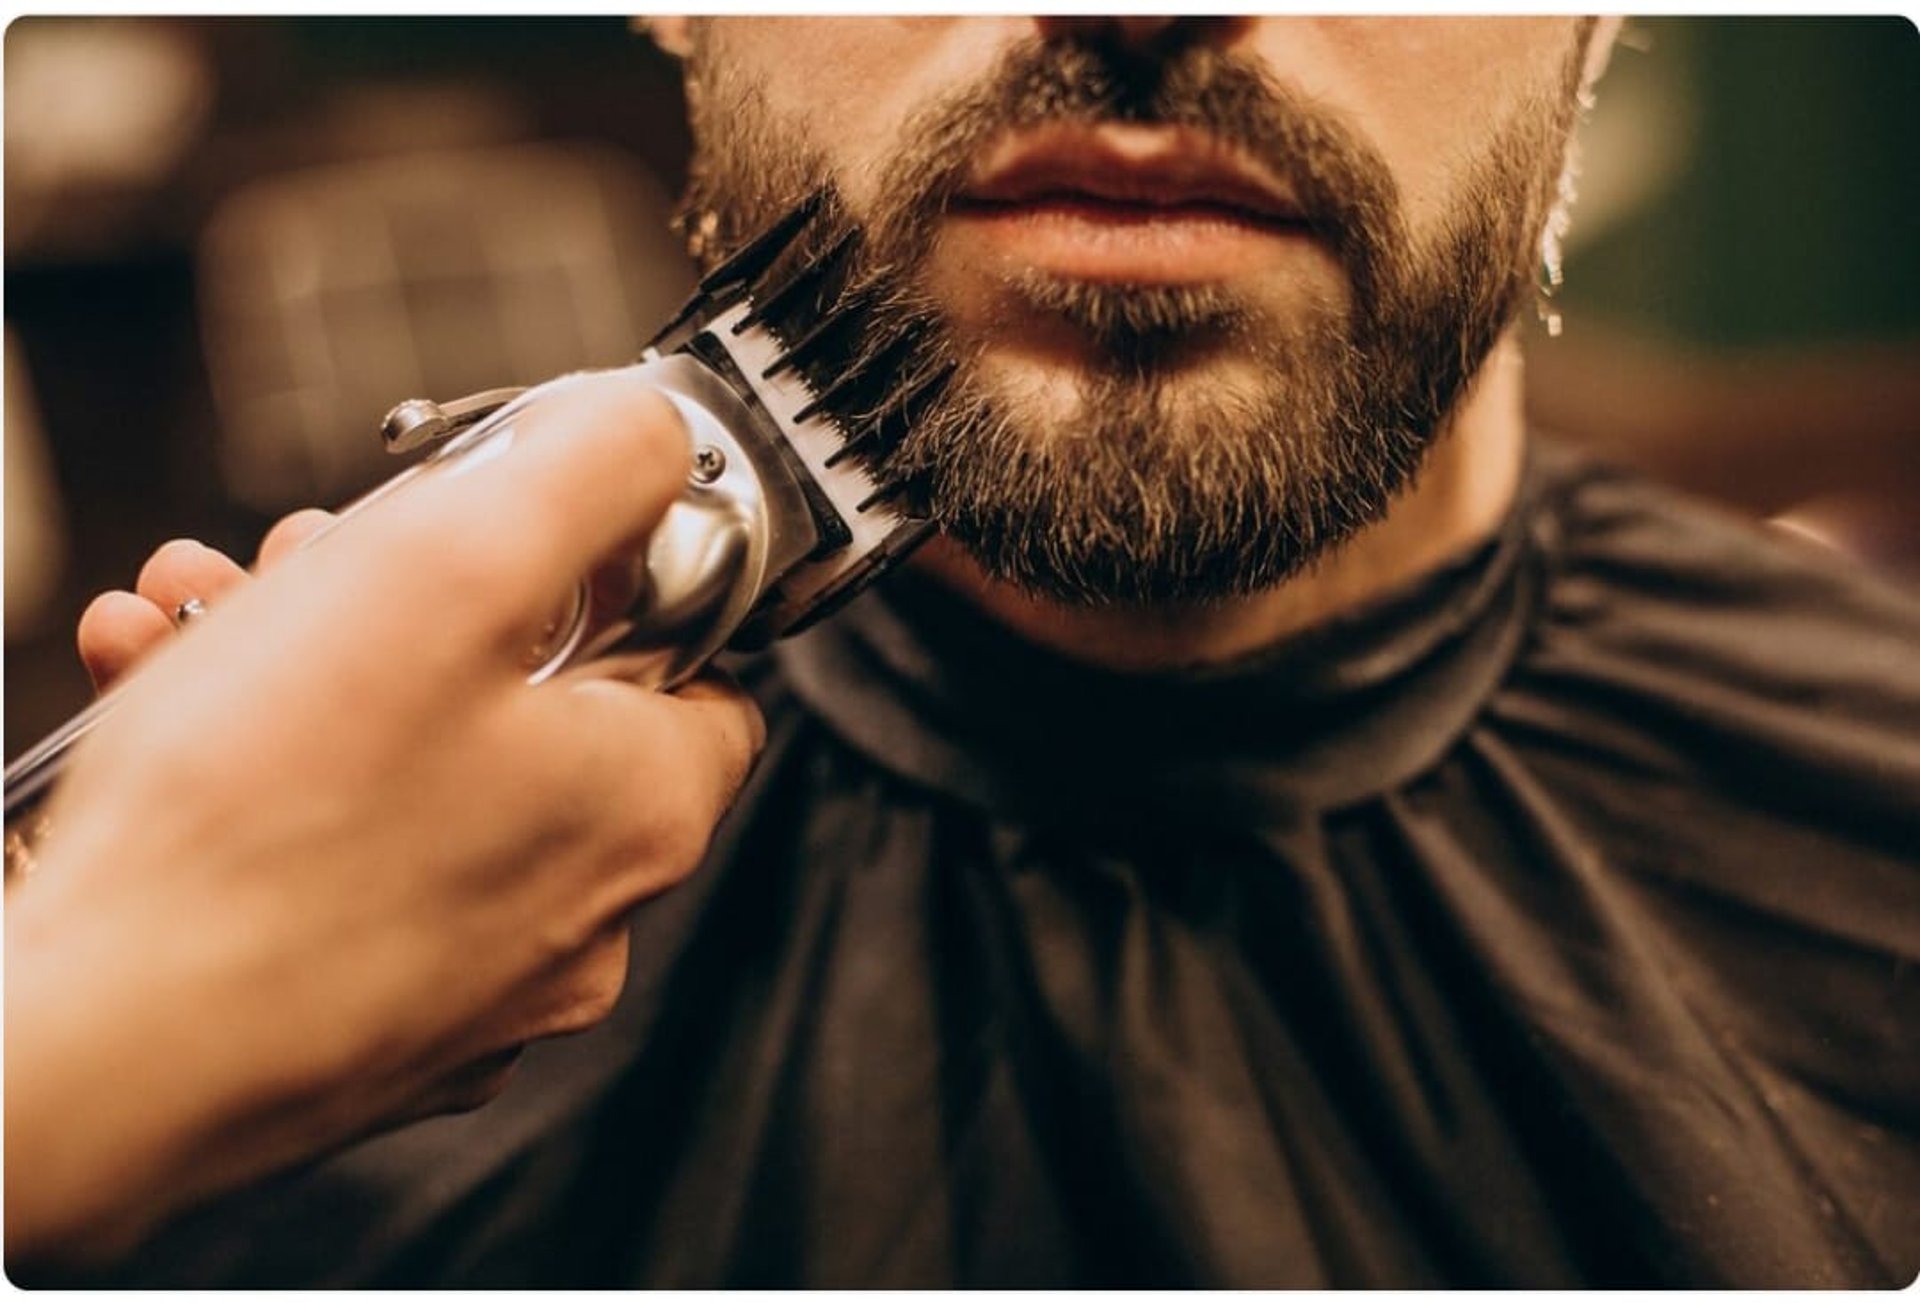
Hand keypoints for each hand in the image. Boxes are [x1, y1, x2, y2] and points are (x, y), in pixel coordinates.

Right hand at [5, 372, 764, 1262]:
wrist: (88, 1054)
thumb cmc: (261, 828)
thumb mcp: (454, 565)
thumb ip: (586, 474)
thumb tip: (648, 438)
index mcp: (643, 810)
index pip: (703, 662)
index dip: (617, 569)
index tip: (520, 530)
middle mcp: (580, 915)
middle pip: (534, 703)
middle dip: (411, 598)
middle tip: (314, 560)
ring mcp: (468, 982)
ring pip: (415, 772)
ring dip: (310, 667)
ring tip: (203, 618)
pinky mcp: (358, 1018)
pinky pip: (339, 860)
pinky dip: (266, 775)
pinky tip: (166, 709)